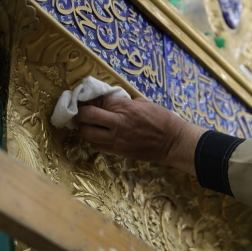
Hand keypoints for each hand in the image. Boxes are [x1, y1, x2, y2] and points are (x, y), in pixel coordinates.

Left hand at [75, 95, 206, 173]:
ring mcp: (116, 139)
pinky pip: (98, 145)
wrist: (172, 142)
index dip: (92, 99)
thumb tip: (109, 101)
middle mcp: (117, 123)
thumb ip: (124, 102)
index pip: (98, 101)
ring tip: (85, 124)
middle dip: (80, 113)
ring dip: (83, 128)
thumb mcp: (144, 103)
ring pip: (88, 134)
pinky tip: (96, 134)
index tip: (88, 98)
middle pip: (87, 116)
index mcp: (125, 108)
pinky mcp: (118, 151)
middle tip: (79, 111)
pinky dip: (94, 139)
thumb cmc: (162, 119)